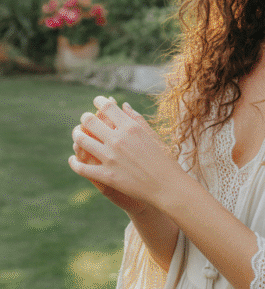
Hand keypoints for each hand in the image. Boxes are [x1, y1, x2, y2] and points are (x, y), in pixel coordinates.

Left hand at [70, 96, 176, 213]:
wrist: (167, 187)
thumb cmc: (164, 159)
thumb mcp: (152, 135)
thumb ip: (136, 118)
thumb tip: (123, 105)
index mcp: (130, 127)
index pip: (107, 107)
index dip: (99, 101)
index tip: (97, 102)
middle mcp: (118, 140)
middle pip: (89, 121)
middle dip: (85, 118)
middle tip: (86, 119)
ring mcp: (110, 158)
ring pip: (81, 140)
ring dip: (77, 135)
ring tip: (78, 134)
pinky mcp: (106, 176)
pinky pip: (81, 167)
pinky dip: (74, 161)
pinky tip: (74, 159)